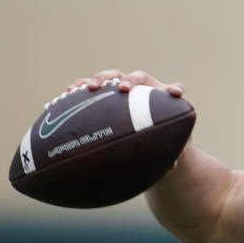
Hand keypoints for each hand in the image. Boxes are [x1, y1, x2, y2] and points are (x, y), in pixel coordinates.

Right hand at [70, 69, 189, 165]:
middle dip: (129, 81)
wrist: (142, 133)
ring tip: (88, 87)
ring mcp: (121, 87)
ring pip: (111, 77)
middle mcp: (143, 87)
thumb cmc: (159, 136)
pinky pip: (90, 87)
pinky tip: (67, 94)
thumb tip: (173, 165)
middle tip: (123, 88)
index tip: (175, 93)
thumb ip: (176, 150)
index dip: (173, 90)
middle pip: (137, 78)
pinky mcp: (104, 92)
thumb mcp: (169, 143)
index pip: (171, 90)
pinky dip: (79, 88)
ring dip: (100, 79)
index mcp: (163, 97)